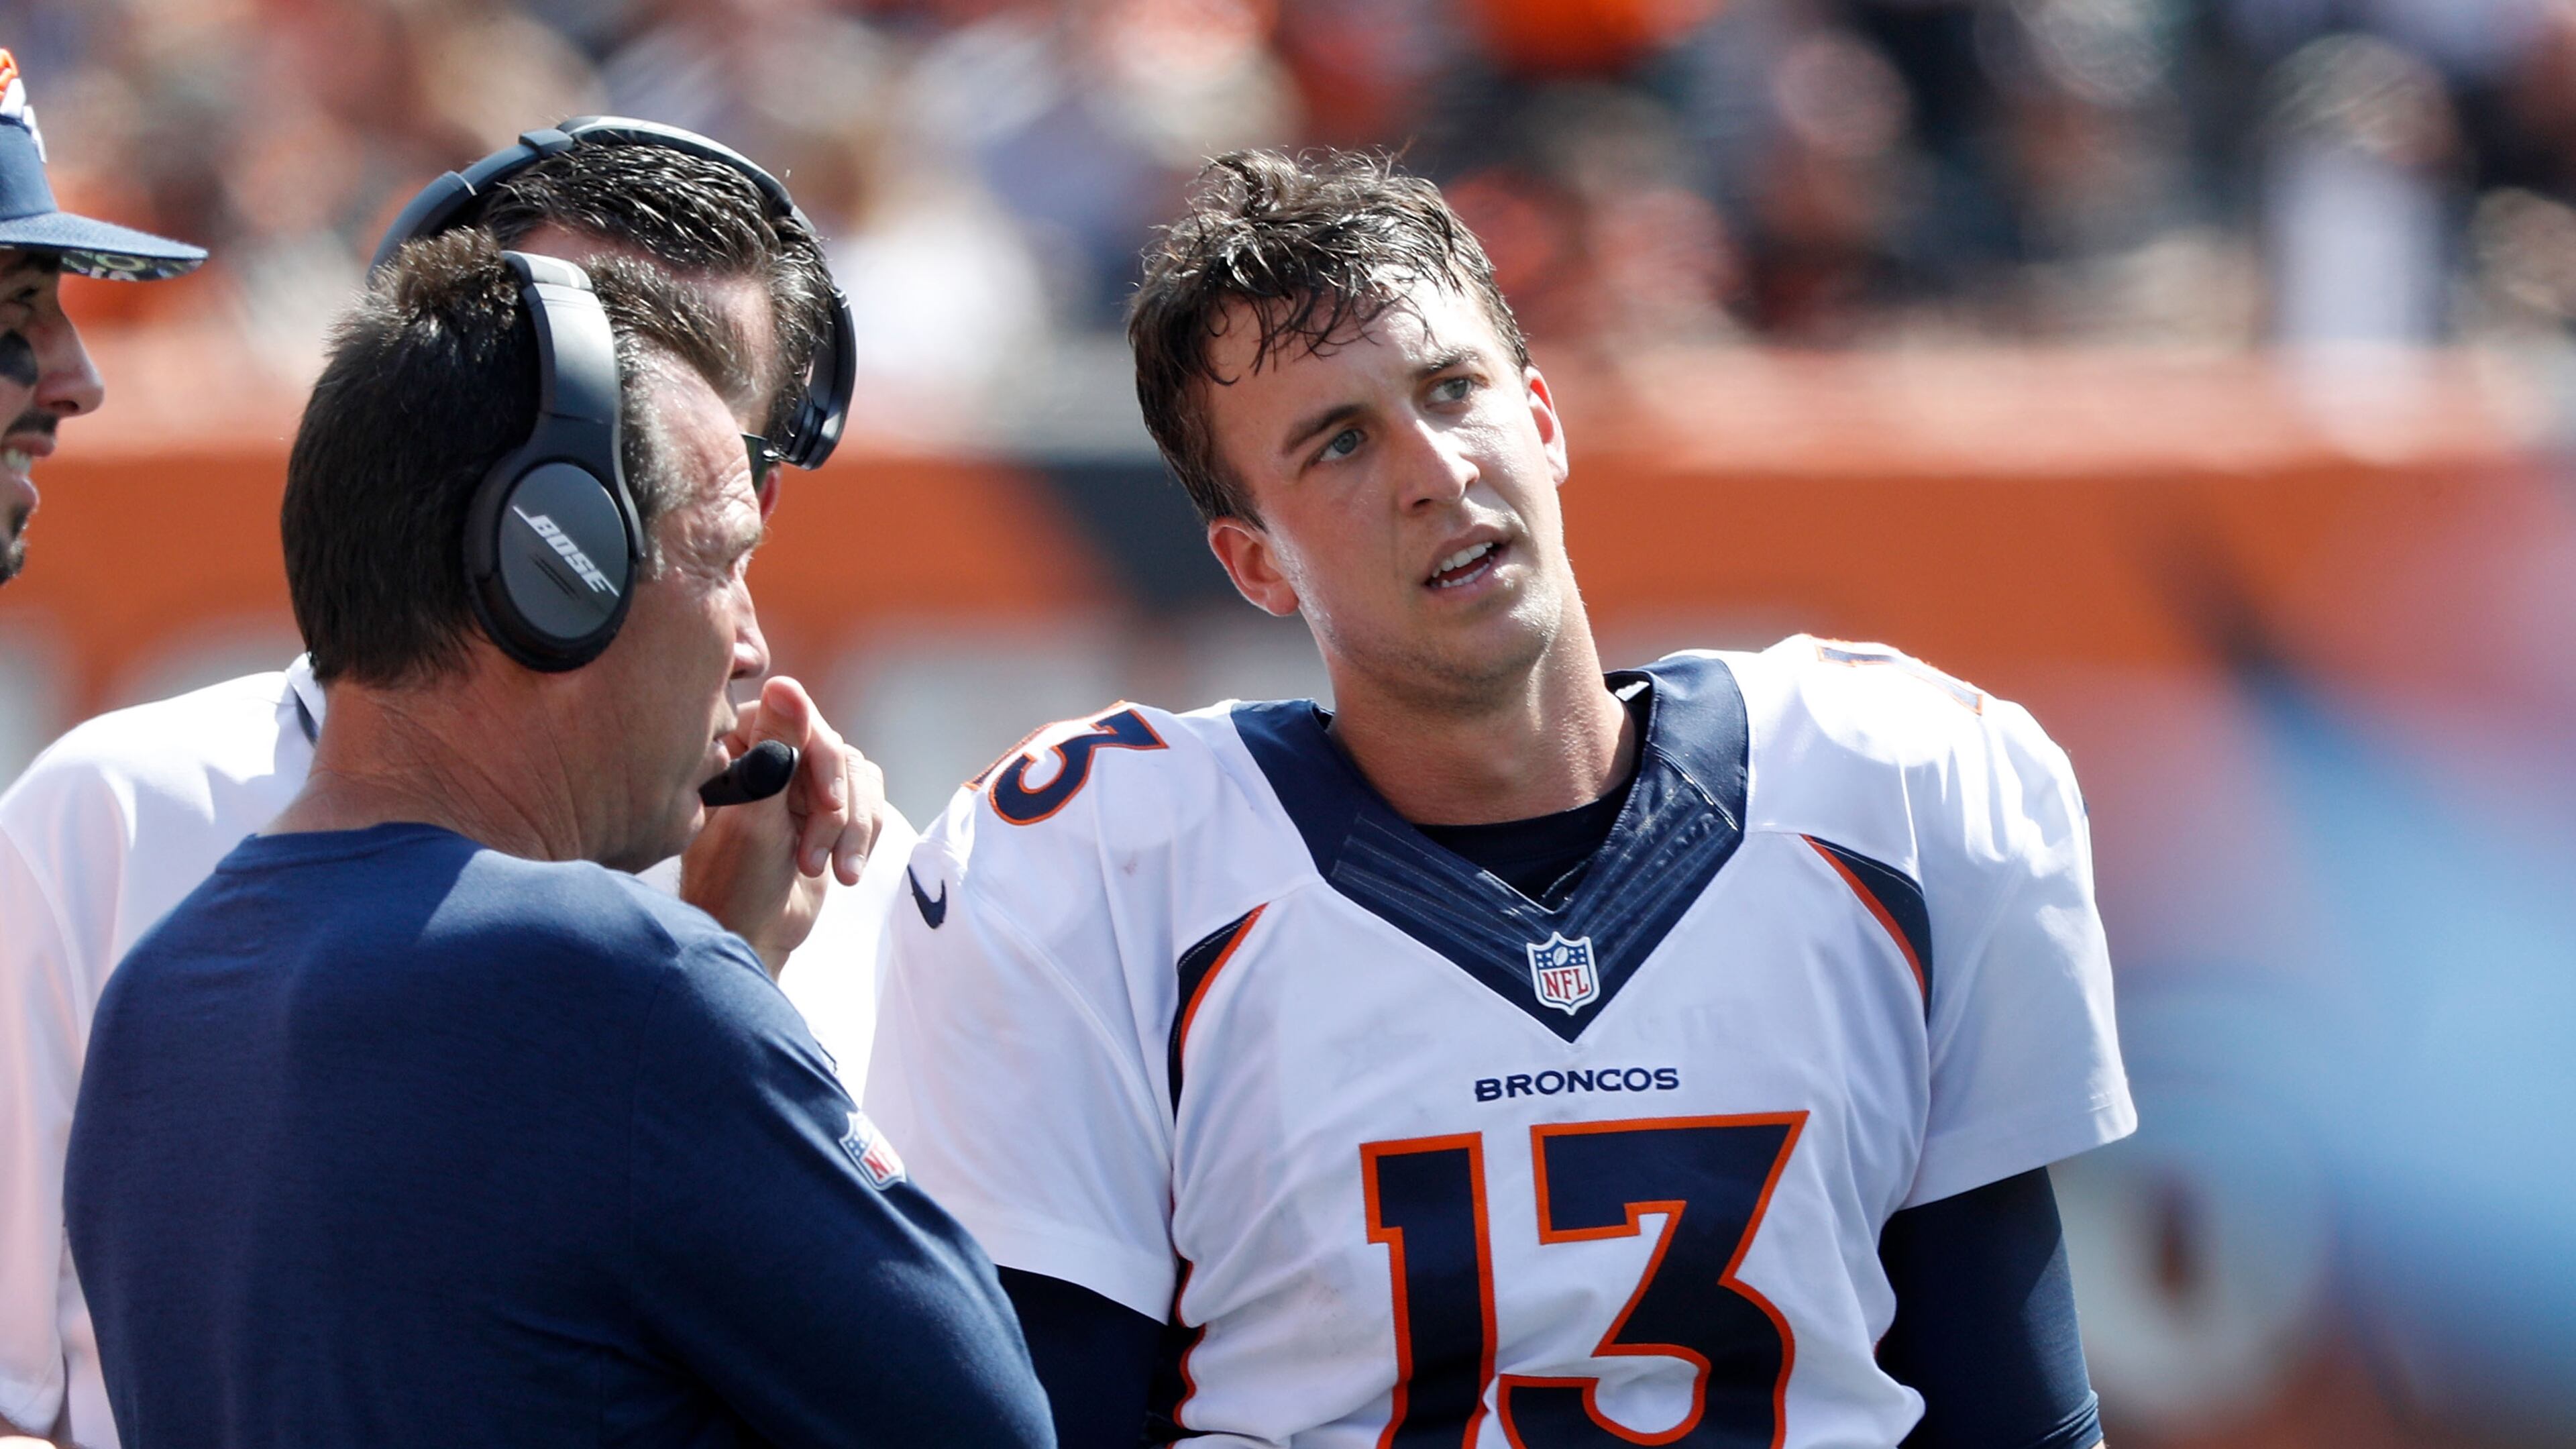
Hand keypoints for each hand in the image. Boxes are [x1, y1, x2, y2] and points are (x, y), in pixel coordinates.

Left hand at [680, 676, 884, 973]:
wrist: (752, 936)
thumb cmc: (733, 883)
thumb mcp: (756, 816)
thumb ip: (776, 750)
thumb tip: (785, 684)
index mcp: (738, 744)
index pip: (798, 718)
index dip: (821, 760)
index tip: (827, 805)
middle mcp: (772, 751)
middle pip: (834, 749)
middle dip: (834, 810)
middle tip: (815, 858)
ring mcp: (803, 779)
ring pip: (859, 776)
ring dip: (850, 829)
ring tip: (824, 872)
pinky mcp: (830, 806)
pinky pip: (871, 800)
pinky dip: (864, 837)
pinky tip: (846, 872)